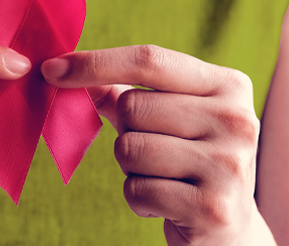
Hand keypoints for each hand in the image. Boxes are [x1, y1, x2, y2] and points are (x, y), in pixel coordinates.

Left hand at [42, 45, 273, 244]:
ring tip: (163, 177)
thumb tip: (67, 71)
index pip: (150, 61)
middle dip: (126, 130)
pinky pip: (136, 190)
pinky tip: (166, 202)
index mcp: (229, 85)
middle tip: (156, 149)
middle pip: (133, 107)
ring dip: (131, 168)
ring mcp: (229, 165)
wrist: (228, 227)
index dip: (94, 63)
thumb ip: (123, 93)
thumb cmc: (187, 160)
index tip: (51, 69)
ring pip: (129, 149)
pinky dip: (138, 199)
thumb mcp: (168, 117)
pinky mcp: (213, 208)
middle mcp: (237, 120)